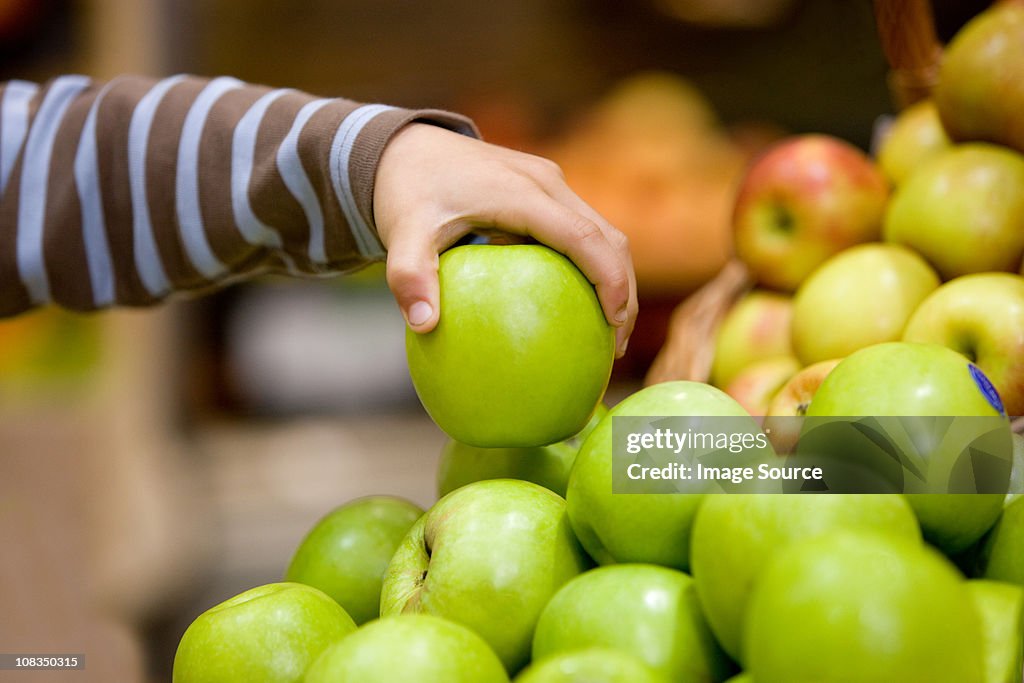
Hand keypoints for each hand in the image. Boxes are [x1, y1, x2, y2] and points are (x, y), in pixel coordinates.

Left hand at [374, 123, 636, 356]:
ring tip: (608, 333)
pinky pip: (582, 230)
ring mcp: (549, 184)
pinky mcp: (545, 190)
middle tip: (615, 346)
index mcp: (523, 192)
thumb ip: (409, 276)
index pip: (584, 238)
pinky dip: (593, 267)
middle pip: (609, 237)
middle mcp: (546, 183)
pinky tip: (577, 307)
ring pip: (603, 232)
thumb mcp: (400, 232)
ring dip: (614, 278)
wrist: (403, 147)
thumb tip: (423, 325)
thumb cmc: (405, 191)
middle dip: (623, 290)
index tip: (614, 324)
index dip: (609, 280)